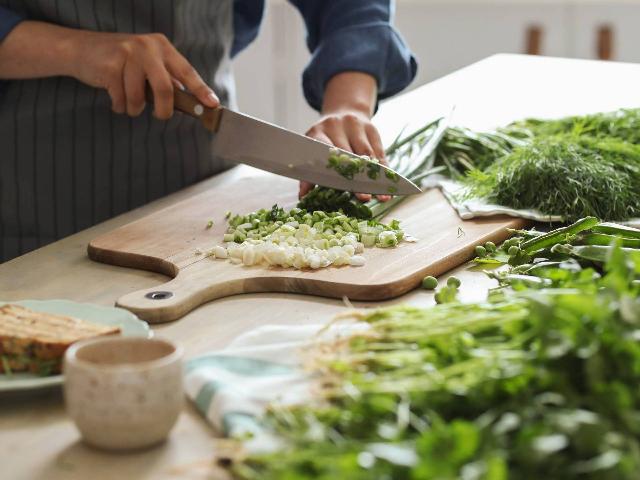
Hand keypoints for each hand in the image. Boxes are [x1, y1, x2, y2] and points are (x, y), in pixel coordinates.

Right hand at [71, 31, 218, 118]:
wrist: (79, 49)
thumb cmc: (119, 62)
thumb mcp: (147, 64)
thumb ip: (166, 79)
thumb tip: (189, 102)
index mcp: (161, 46)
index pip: (187, 71)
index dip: (201, 90)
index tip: (213, 104)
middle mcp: (147, 47)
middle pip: (166, 89)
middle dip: (164, 110)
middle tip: (161, 116)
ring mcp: (128, 54)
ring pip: (139, 98)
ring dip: (134, 108)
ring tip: (128, 102)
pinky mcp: (110, 65)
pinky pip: (121, 99)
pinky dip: (119, 105)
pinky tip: (112, 94)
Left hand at [304, 110, 389, 201]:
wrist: (343, 112)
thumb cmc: (325, 139)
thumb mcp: (312, 153)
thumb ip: (308, 175)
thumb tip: (303, 196)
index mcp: (318, 132)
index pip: (326, 155)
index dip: (334, 174)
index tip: (341, 190)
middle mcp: (336, 125)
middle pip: (348, 156)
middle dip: (356, 179)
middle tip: (363, 197)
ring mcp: (356, 125)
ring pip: (366, 154)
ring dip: (374, 176)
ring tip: (380, 195)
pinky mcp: (371, 129)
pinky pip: (379, 152)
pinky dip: (384, 170)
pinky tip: (388, 185)